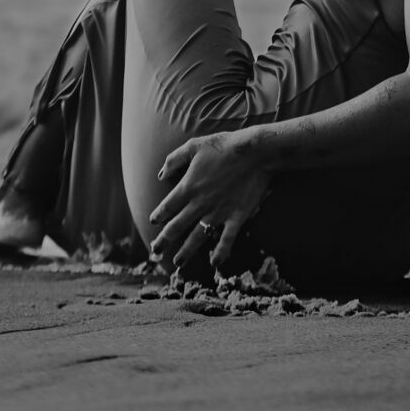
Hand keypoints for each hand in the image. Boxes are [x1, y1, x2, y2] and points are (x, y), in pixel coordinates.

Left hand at [148, 130, 270, 269]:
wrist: (255, 152)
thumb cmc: (225, 146)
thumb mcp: (194, 146)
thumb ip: (174, 160)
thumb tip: (161, 175)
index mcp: (188, 187)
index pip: (167, 207)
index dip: (158, 216)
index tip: (154, 222)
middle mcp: (199, 204)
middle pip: (176, 227)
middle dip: (163, 241)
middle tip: (155, 251)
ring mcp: (218, 213)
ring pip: (197, 238)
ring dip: (186, 252)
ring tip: (178, 264)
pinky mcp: (236, 217)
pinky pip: (226, 239)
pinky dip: (221, 253)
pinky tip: (215, 264)